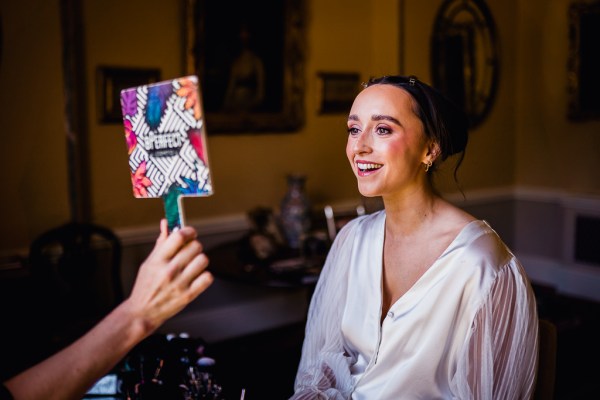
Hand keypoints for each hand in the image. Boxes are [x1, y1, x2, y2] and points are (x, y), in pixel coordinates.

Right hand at [124, 219, 212, 333]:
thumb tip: (166, 223)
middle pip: (195, 246)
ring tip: (192, 265)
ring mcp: (179, 284)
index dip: (189, 231)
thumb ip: (161, 242)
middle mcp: (169, 271)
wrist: (142, 313)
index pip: (179, 236)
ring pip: (203, 260)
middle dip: (194, 246)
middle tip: (190, 252)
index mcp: (158, 260)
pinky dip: (204, 276)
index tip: (190, 233)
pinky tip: (196, 277)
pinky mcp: (188, 295)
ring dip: (200, 260)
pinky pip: (207, 277)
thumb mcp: (149, 262)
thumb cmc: (145, 286)